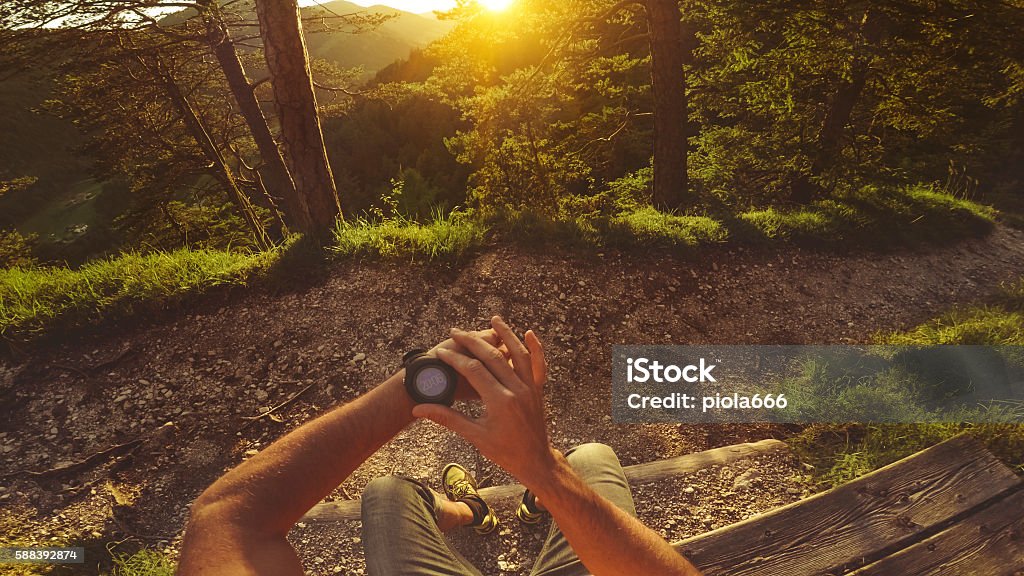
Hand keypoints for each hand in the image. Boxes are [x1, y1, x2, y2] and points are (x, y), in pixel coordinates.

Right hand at [413, 316, 555, 485]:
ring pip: (518, 354)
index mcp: (500, 402)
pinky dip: (535, 348)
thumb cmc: (504, 452)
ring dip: (506, 335)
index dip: (455, 359)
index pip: (474, 371)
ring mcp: (530, 388)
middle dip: (473, 342)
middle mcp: (517, 390)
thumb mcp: (474, 436)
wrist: (535, 461)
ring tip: (494, 319)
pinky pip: (539, 364)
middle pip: (493, 357)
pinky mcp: (538, 389)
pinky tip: (528, 334)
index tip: (441, 352)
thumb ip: (447, 418)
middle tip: (456, 332)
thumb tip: (419, 409)